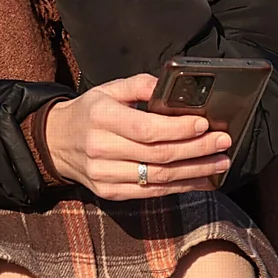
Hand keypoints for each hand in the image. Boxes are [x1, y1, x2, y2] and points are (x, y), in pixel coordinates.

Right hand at [43, 73, 231, 199]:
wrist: (55, 142)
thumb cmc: (88, 112)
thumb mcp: (107, 89)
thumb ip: (139, 85)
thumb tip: (171, 86)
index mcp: (101, 117)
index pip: (145, 128)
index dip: (177, 129)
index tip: (204, 124)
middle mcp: (101, 148)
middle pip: (157, 155)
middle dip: (196, 149)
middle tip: (223, 143)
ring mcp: (104, 175)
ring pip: (158, 178)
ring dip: (195, 171)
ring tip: (220, 162)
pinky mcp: (110, 192)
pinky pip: (151, 193)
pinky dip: (181, 188)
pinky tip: (201, 179)